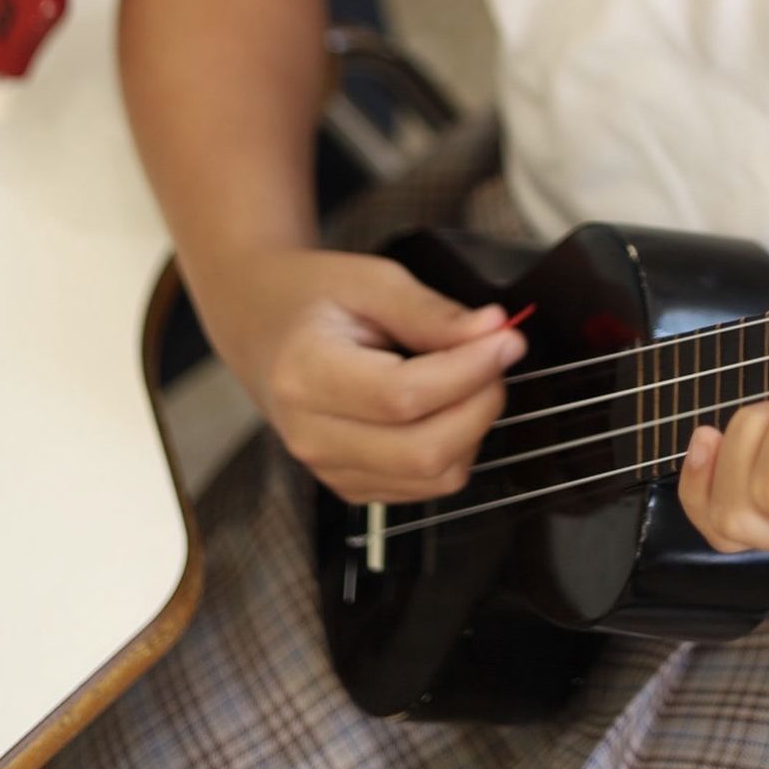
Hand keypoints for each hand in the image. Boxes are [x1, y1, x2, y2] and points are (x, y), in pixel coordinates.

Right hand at [201, 246, 526, 503]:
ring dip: (473, 428)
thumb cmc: (312, 298)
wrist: (263, 328)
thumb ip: (433, 312)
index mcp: (306, 374)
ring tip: (468, 376)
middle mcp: (311, 435)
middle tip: (496, 356)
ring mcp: (328, 469)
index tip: (506, 339)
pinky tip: (446, 405)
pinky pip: (424, 487)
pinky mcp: (350, 486)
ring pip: (433, 477)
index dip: (468, 371)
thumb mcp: (372, 281)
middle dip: (481, 404)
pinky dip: (454, 448)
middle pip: (424, 451)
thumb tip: (493, 333)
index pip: (403, 396)